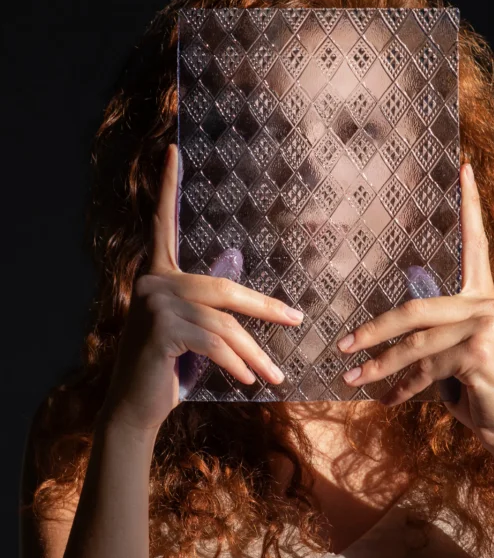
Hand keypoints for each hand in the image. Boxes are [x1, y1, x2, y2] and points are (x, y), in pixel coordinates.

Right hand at [99, 144, 302, 432]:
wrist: (135, 407)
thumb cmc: (168, 369)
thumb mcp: (191, 332)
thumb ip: (210, 310)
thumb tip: (252, 299)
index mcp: (157, 274)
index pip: (162, 224)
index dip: (168, 187)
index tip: (172, 151)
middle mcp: (152, 282)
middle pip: (222, 288)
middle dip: (264, 308)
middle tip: (295, 321)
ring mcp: (154, 307)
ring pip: (223, 324)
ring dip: (253, 353)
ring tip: (273, 375)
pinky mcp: (160, 332)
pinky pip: (214, 344)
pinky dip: (237, 364)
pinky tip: (250, 380)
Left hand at [336, 163, 493, 468]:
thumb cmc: (484, 399)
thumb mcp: (456, 364)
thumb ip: (434, 343)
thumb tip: (390, 342)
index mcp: (486, 300)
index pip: (476, 245)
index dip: (470, 206)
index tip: (465, 168)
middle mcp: (490, 305)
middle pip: (416, 307)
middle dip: (374, 330)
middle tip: (341, 344)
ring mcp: (487, 326)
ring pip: (414, 342)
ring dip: (378, 364)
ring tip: (351, 378)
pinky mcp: (479, 351)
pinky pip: (424, 367)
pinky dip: (401, 386)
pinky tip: (386, 399)